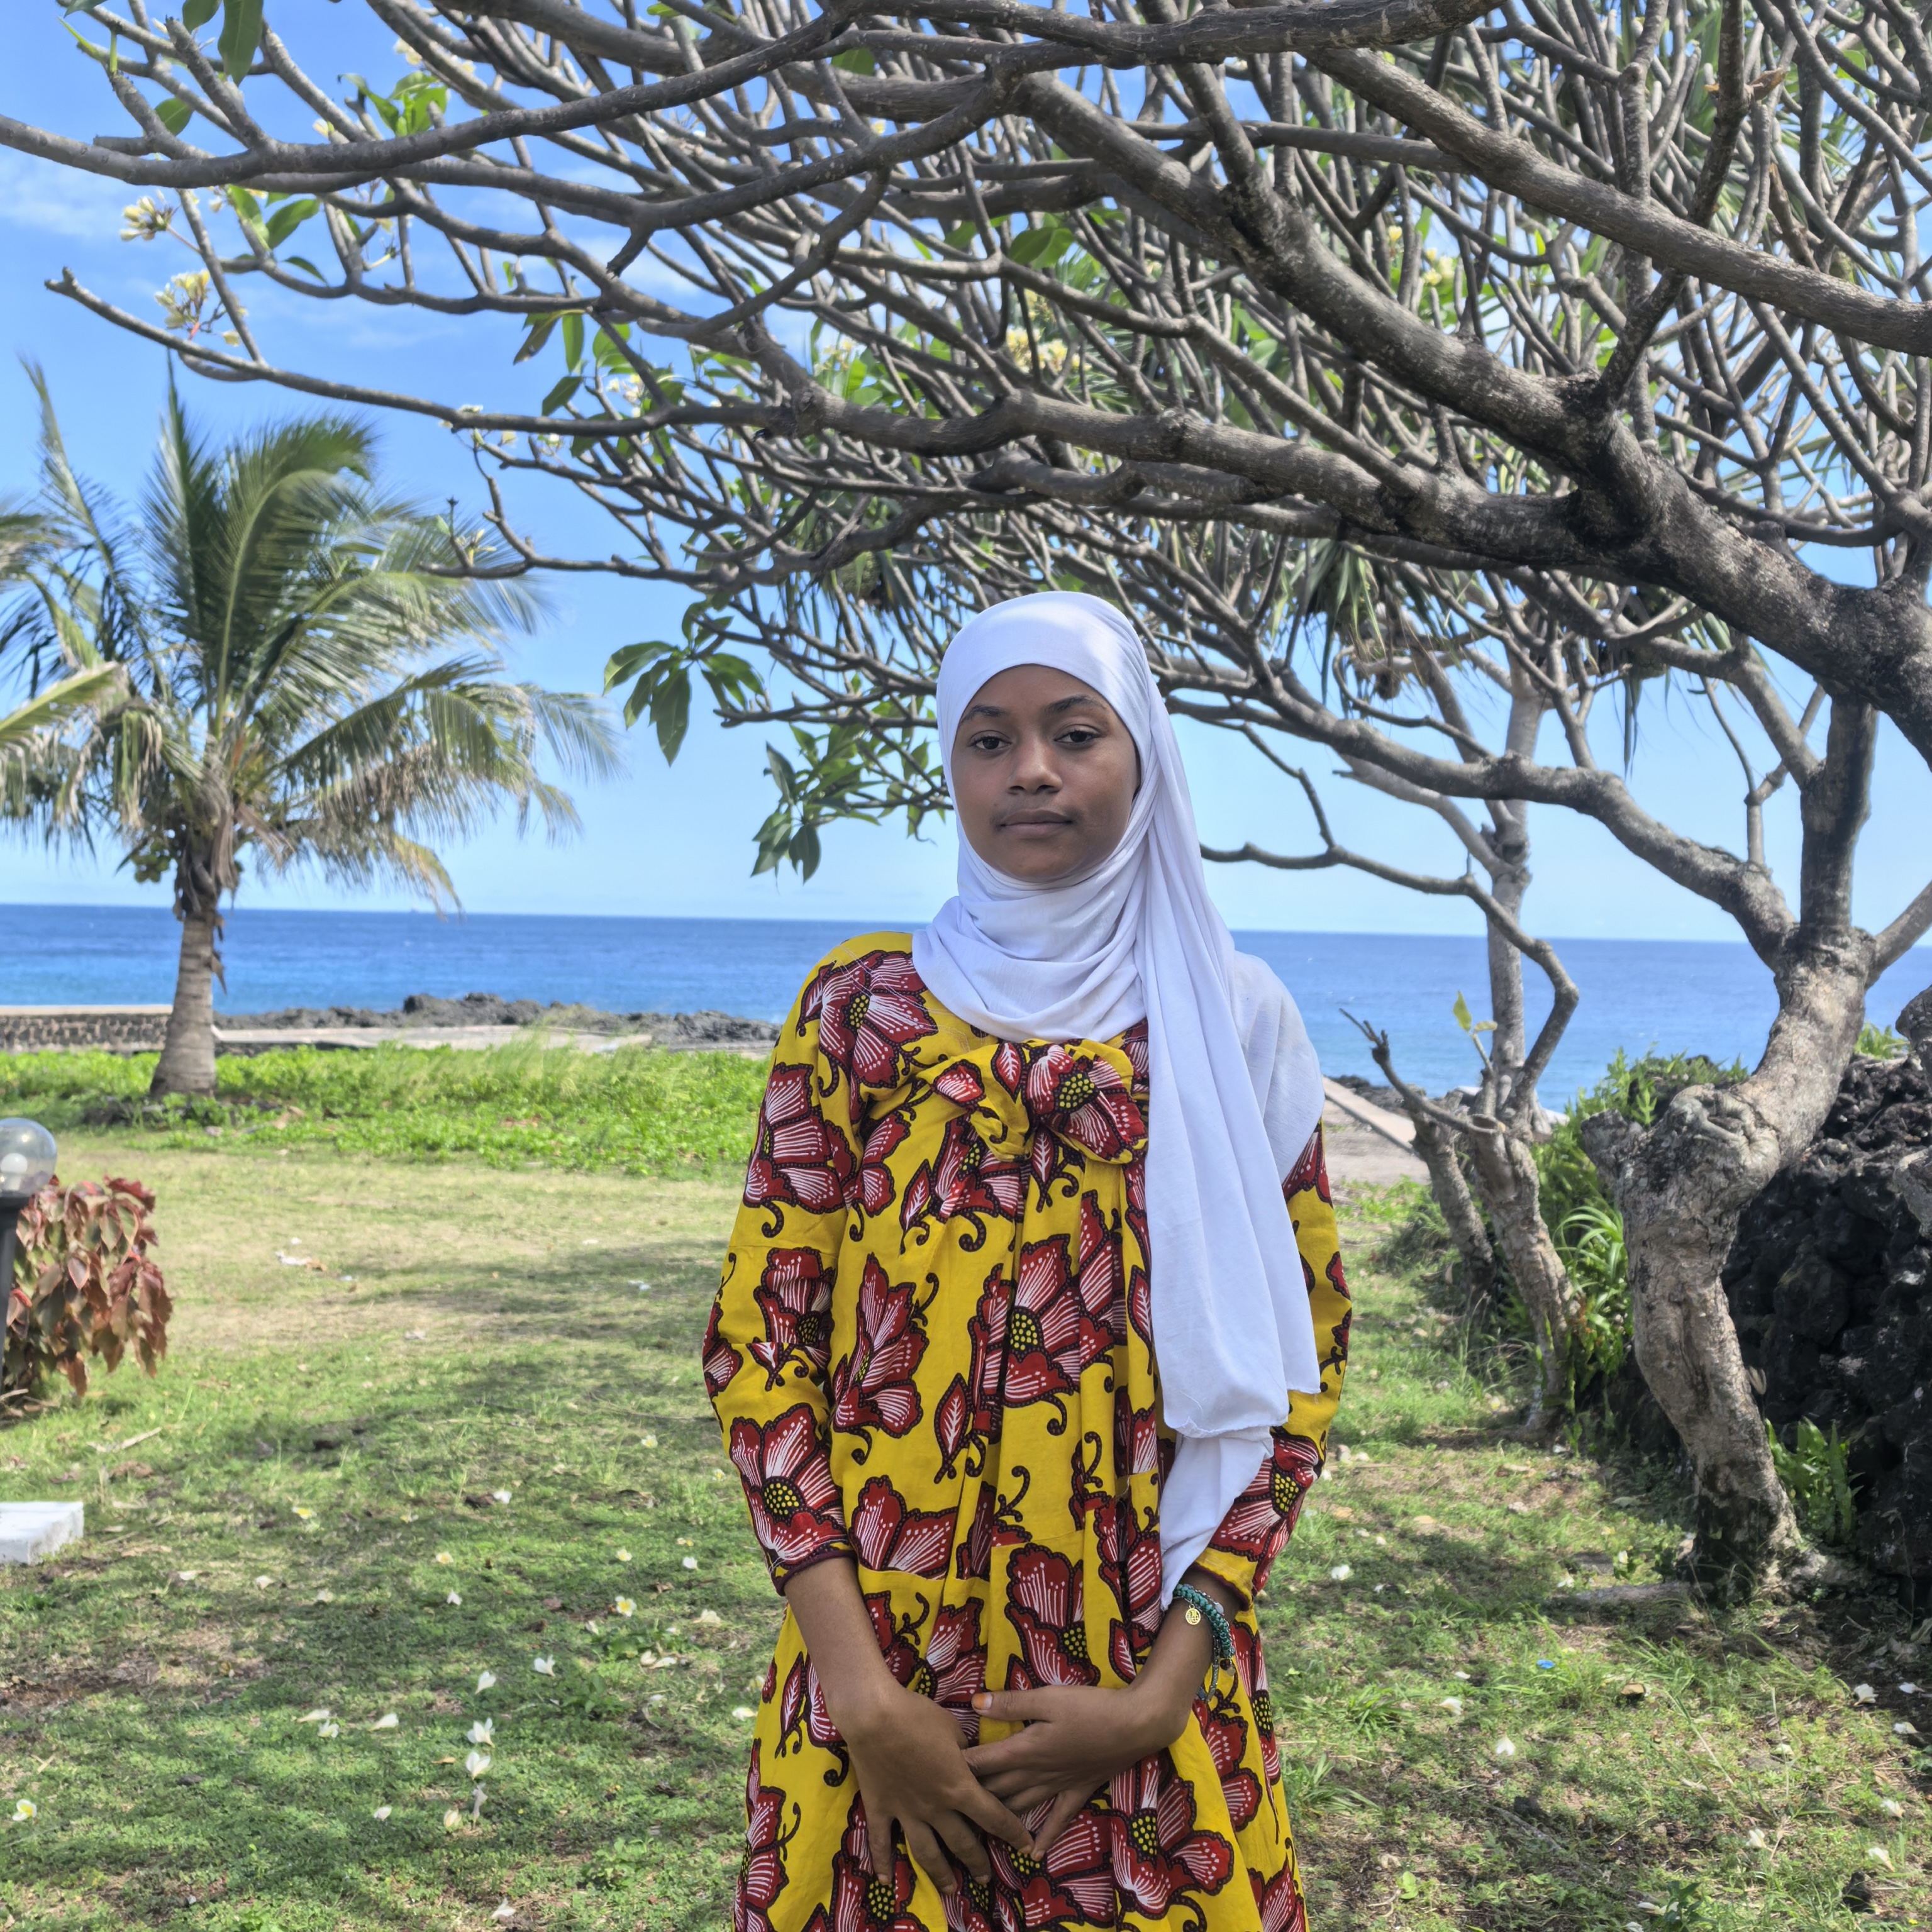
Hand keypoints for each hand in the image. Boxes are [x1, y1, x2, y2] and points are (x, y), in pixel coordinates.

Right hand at [836, 1674, 1035, 1893]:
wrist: (875, 1715)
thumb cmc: (919, 1716)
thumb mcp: (954, 1730)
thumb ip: (966, 1753)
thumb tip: (972, 1763)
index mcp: (959, 1787)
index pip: (993, 1816)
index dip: (1012, 1833)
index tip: (1026, 1846)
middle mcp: (936, 1807)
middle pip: (962, 1842)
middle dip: (977, 1861)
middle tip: (985, 1877)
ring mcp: (906, 1812)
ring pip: (927, 1852)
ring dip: (940, 1873)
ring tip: (950, 1888)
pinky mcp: (880, 1808)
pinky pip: (881, 1841)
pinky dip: (882, 1862)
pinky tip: (884, 1881)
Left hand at [962, 1680, 1191, 1854]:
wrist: (1134, 1725)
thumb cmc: (1090, 1707)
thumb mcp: (1049, 1698)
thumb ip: (1012, 1704)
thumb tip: (975, 1704)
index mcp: (1026, 1749)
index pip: (985, 1761)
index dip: (960, 1767)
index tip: (936, 1772)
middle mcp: (1037, 1773)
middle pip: (997, 1788)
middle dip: (972, 1796)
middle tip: (948, 1805)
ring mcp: (1058, 1785)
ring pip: (1020, 1806)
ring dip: (998, 1817)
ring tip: (977, 1831)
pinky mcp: (1078, 1790)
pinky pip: (1058, 1818)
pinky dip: (1045, 1836)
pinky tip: (1033, 1852)